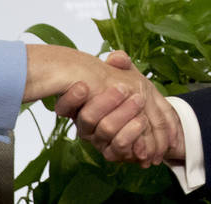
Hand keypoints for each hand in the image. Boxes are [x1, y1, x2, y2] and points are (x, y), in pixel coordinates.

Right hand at [55, 51, 184, 164]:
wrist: (146, 118)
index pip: (63, 107)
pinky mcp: (113, 153)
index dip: (71, 98)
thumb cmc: (128, 92)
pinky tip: (142, 120)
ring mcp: (98, 141)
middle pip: (88, 117)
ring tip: (139, 100)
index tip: (83, 85)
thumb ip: (120, 63)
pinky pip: (121, 145)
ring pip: (106, 129)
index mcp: (79, 107)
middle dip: (106, 101)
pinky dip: (132, 132)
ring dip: (124, 114)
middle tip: (124, 88)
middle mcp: (85, 126)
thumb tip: (117, 56)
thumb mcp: (125, 74)